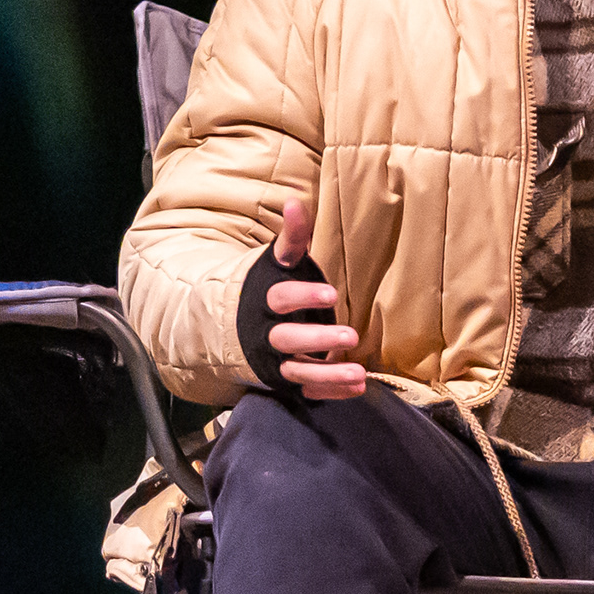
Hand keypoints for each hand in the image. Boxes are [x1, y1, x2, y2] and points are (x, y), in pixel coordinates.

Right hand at [264, 195, 366, 401]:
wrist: (234, 325)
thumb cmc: (267, 288)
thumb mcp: (279, 263)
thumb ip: (292, 238)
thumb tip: (295, 202)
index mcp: (265, 300)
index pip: (281, 298)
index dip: (303, 296)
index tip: (331, 293)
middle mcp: (266, 333)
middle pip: (287, 339)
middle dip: (317, 339)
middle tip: (349, 336)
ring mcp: (274, 360)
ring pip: (297, 371)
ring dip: (327, 374)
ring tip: (359, 374)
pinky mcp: (282, 380)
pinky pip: (306, 390)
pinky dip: (330, 391)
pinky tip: (358, 388)